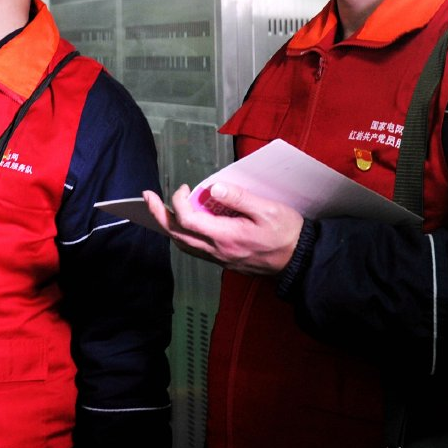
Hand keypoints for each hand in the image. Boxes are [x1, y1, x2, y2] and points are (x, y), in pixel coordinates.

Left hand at [140, 183, 304, 275]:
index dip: (179, 202)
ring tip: (159, 209)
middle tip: (147, 197)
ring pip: (183, 244)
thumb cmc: (287, 233)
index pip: (188, 219)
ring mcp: (219, 257)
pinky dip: (182, 235)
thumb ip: (239, 198)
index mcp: (226, 236)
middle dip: (159, 215)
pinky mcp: (224, 260)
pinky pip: (194, 249)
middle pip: (177, 235)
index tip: (185, 187)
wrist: (300, 260)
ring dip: (168, 226)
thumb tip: (213, 188)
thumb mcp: (268, 210)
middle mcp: (218, 250)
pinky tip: (183, 224)